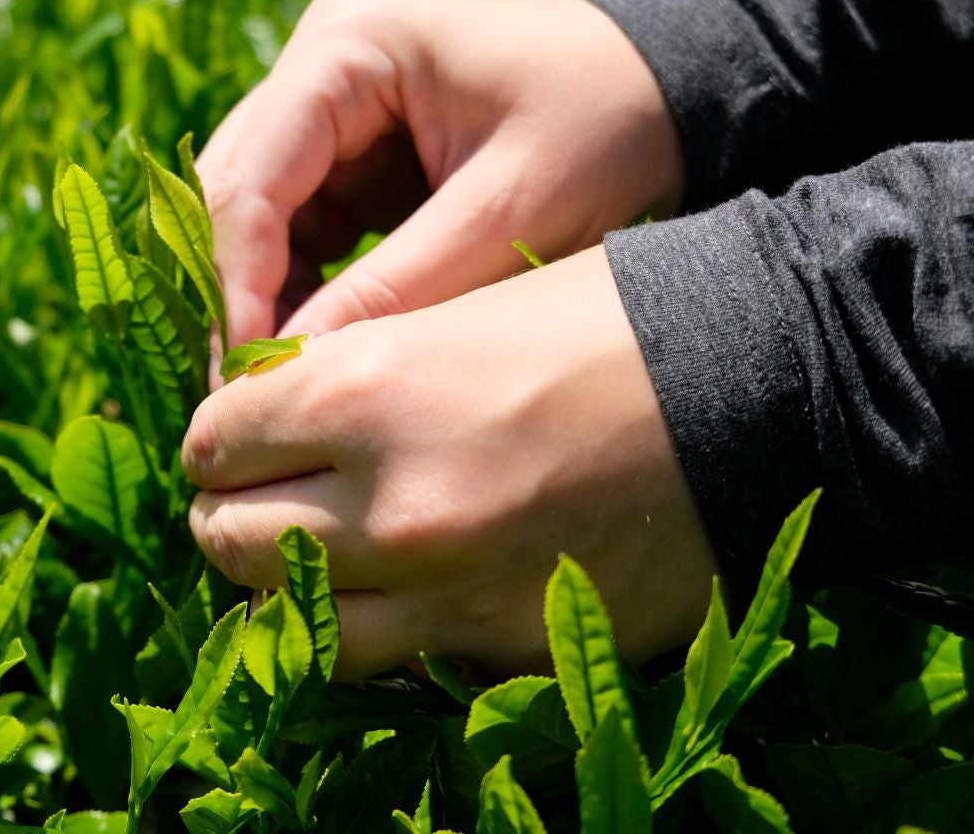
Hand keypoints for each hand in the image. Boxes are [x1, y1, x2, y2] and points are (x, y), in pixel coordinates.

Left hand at [181, 245, 716, 679]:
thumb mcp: (450, 313)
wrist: (760, 383)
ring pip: (289, 624)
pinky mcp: (503, 648)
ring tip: (311, 552)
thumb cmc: (602, 319)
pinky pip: (389, 660)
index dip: (218, 436)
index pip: (213, 441)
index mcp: (362, 392)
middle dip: (229, 512)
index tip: (239, 433)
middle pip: (226, 538)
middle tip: (259, 494)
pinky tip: (396, 586)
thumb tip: (265, 415)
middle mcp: (387, 505)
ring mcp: (445, 593)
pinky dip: (374, 628)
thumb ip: (345, 372)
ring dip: (284, 588)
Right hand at [195, 0, 683, 346]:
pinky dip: (300, 287)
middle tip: (242, 398)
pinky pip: (298, 223)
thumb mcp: (512, 210)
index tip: (247, 378)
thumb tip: (294, 372)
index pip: (250, 176)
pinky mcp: (350, 145)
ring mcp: (329, 100)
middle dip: (236, 294)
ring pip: (255, 214)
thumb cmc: (609, 121)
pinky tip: (312, 352)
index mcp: (346, 46)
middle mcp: (317, 60)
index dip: (235, 282)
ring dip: (263, 296)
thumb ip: (400, 289)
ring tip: (275, 386)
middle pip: (234, 190)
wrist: (679, 79)